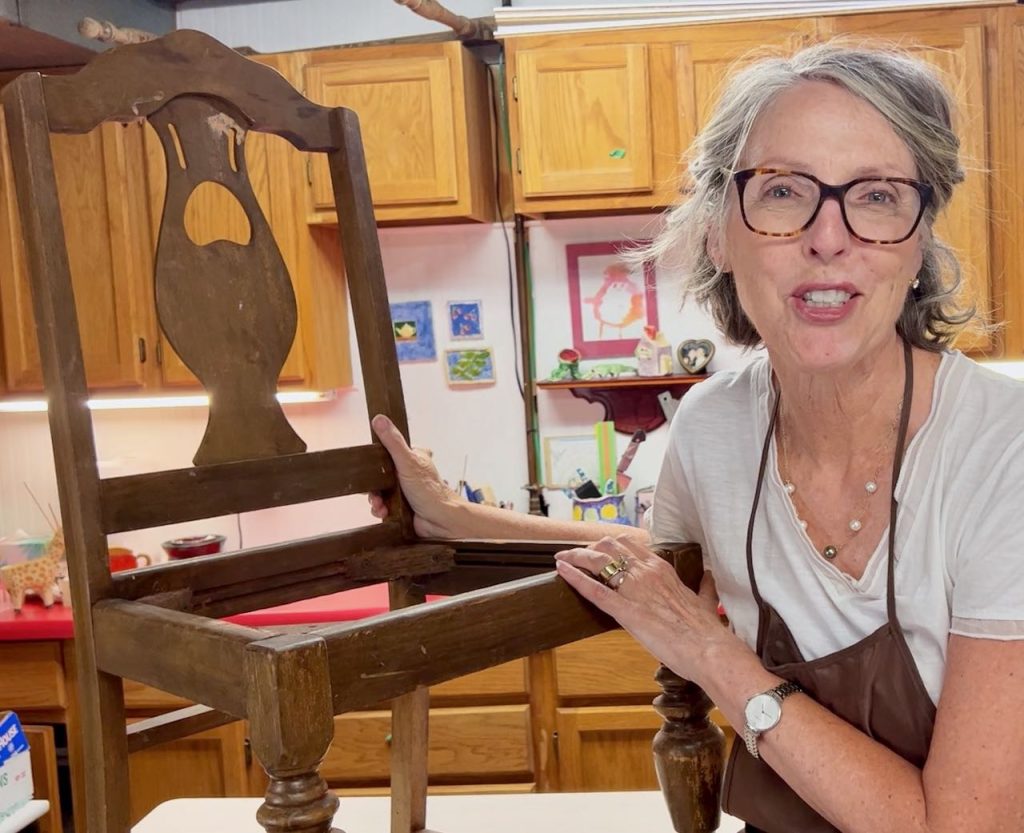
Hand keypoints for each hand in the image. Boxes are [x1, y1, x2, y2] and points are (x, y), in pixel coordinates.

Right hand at [369, 414, 459, 537]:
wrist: (440, 521)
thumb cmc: (430, 491)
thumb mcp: (408, 462)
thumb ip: (393, 442)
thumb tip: (379, 419)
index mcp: (413, 457)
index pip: (390, 451)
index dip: (378, 459)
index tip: (370, 465)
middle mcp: (409, 473)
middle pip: (381, 474)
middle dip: (373, 486)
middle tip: (373, 492)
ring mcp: (405, 491)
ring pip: (380, 492)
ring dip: (375, 500)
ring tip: (379, 505)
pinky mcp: (401, 507)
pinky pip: (383, 506)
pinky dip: (381, 510)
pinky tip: (383, 512)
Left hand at [554, 536, 748, 688]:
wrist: (710, 650)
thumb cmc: (707, 631)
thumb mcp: (705, 601)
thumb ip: (704, 587)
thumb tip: (709, 577)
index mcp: (662, 569)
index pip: (630, 544)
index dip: (610, 544)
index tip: (600, 549)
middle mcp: (646, 572)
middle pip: (609, 546)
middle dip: (589, 548)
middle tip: (577, 557)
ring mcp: (634, 590)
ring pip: (598, 560)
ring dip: (576, 557)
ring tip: (563, 558)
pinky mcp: (626, 612)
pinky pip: (594, 589)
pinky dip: (575, 577)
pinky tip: (562, 570)